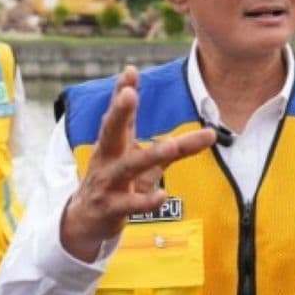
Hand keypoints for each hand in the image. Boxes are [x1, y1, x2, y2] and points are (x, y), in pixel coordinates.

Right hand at [61, 65, 216, 260]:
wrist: (84, 222)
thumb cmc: (118, 184)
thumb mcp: (143, 163)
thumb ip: (174, 148)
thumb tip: (210, 133)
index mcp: (114, 143)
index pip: (118, 114)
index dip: (122, 91)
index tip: (130, 71)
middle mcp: (108, 158)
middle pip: (111, 131)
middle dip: (120, 111)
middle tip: (130, 94)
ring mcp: (108, 183)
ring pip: (128, 166)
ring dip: (150, 154)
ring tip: (171, 145)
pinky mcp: (111, 208)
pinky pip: (130, 204)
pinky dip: (146, 200)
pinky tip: (163, 195)